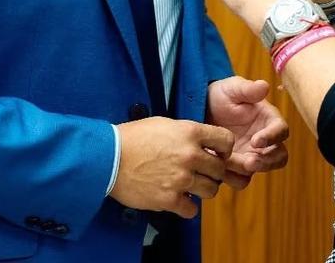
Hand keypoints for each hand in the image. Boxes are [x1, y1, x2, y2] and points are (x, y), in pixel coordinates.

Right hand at [110, 117, 233, 218]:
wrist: (109, 158)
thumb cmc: (133, 138)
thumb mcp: (165, 124)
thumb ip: (188, 134)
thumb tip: (204, 145)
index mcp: (190, 132)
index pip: (226, 141)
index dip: (223, 149)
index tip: (216, 153)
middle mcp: (189, 155)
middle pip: (220, 169)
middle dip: (213, 171)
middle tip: (201, 172)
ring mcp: (180, 179)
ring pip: (211, 190)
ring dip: (202, 189)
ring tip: (189, 185)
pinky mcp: (169, 199)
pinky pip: (192, 210)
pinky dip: (187, 206)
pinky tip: (177, 198)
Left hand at [207, 76, 289, 188]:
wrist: (200, 110)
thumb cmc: (220, 95)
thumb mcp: (231, 89)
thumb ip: (247, 89)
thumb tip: (264, 86)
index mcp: (269, 120)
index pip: (281, 131)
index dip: (272, 137)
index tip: (256, 141)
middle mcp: (266, 140)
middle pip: (279, 157)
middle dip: (266, 162)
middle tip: (249, 162)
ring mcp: (252, 155)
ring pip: (261, 170)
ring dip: (248, 170)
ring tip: (228, 164)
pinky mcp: (238, 167)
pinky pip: (241, 178)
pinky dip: (233, 177)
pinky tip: (218, 168)